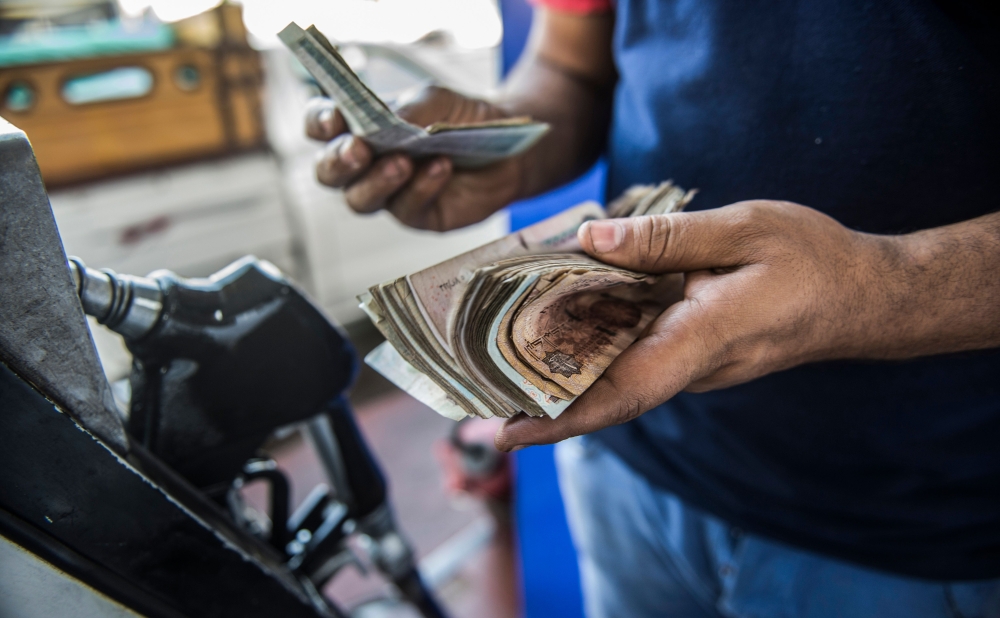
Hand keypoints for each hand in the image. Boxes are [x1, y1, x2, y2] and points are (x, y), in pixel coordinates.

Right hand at [305, 87, 525, 230]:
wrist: (508, 147)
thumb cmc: (462, 118)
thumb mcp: (433, 101)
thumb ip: (404, 111)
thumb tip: (380, 125)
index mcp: (360, 128)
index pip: (322, 128)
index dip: (319, 124)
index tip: (333, 120)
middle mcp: (366, 165)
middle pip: (328, 173)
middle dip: (339, 161)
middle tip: (358, 150)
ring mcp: (388, 194)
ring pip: (360, 199)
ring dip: (378, 180)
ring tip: (403, 162)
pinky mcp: (415, 215)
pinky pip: (407, 207)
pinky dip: (422, 186)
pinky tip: (441, 167)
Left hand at [495, 200, 892, 450]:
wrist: (861, 297)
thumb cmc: (812, 260)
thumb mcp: (744, 229)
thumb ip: (666, 238)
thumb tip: (589, 241)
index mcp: (703, 339)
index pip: (622, 391)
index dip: (561, 416)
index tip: (505, 432)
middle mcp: (689, 366)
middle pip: (603, 393)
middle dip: (537, 400)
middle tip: (469, 391)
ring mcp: (690, 366)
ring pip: (613, 376)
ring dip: (556, 373)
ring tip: (491, 358)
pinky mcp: (689, 354)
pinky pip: (630, 357)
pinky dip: (588, 348)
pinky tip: (553, 323)